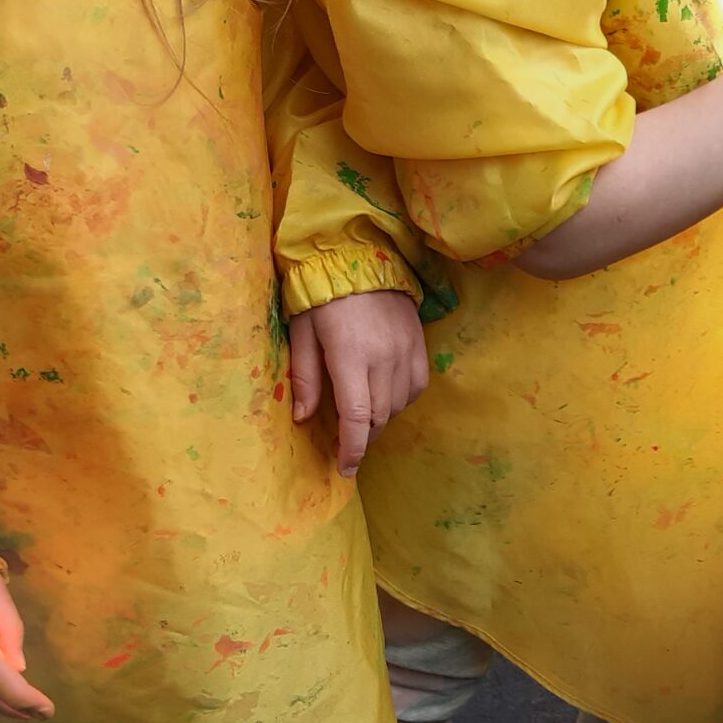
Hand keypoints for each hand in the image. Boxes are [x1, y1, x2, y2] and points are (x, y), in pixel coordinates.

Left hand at [288, 287, 429, 476]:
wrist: (360, 254)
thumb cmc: (321, 294)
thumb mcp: (302, 332)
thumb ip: (306, 377)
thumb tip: (303, 418)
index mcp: (349, 356)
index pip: (356, 417)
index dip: (352, 449)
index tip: (345, 468)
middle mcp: (383, 357)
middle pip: (378, 417)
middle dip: (362, 436)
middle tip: (347, 439)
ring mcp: (406, 351)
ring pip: (398, 406)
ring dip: (380, 418)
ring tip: (363, 412)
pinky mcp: (419, 344)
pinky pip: (415, 388)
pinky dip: (400, 399)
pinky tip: (384, 392)